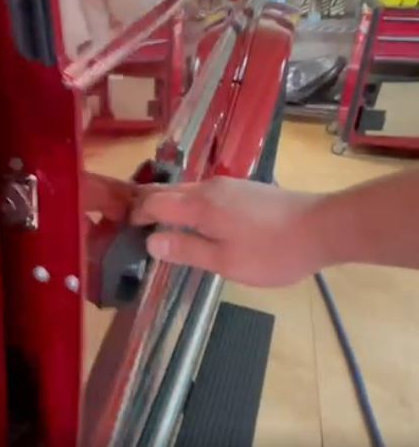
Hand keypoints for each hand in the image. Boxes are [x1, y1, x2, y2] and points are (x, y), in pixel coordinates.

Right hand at [130, 177, 328, 286]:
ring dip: (166, 203)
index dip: (135, 215)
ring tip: (156, 224)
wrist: (324, 227)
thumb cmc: (273, 250)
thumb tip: (150, 243)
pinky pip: (202, 193)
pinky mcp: (243, 189)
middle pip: (166, 190)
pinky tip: (193, 221)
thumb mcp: (226, 261)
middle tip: (130, 223)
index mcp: (199, 205)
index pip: (153, 203)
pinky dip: (186, 204)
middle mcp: (209, 187)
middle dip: (144, 204)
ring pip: (185, 190)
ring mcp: (228, 185)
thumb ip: (186, 250)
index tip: (123, 229)